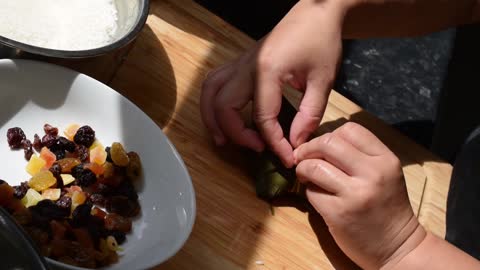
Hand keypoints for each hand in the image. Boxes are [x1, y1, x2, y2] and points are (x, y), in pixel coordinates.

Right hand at [201, 0, 345, 166]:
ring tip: (223, 139)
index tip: (287, 157)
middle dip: (236, 133)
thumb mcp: (323, 80)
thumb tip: (296, 143)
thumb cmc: (321, 41)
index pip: (262, 117)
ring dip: (212, 118)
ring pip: (209, 92)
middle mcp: (245, 67)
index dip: (273, 142)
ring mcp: (239, 63)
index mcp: (266, 70)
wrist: (315, 12)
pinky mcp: (239, 62)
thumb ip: (310, 114)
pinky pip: (214, 83)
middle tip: (255, 148)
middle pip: (223, 107)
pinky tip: (223, 116)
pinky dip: (213, 102)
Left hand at [294, 122, 425, 268]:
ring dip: (303, 169)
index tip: (322, 147)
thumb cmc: (386, 207)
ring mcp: (355, 194)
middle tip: (303, 157)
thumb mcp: (385, 173)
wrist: (398, 246)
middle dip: (309, 148)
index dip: (329, 135)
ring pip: (314, 166)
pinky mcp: (338, 213)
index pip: (350, 129)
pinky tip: (317, 195)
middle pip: (328, 143)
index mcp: (385, 159)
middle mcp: (372, 173)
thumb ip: (359, 155)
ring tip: (306, 176)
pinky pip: (312, 192)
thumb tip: (320, 143)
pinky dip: (309, 191)